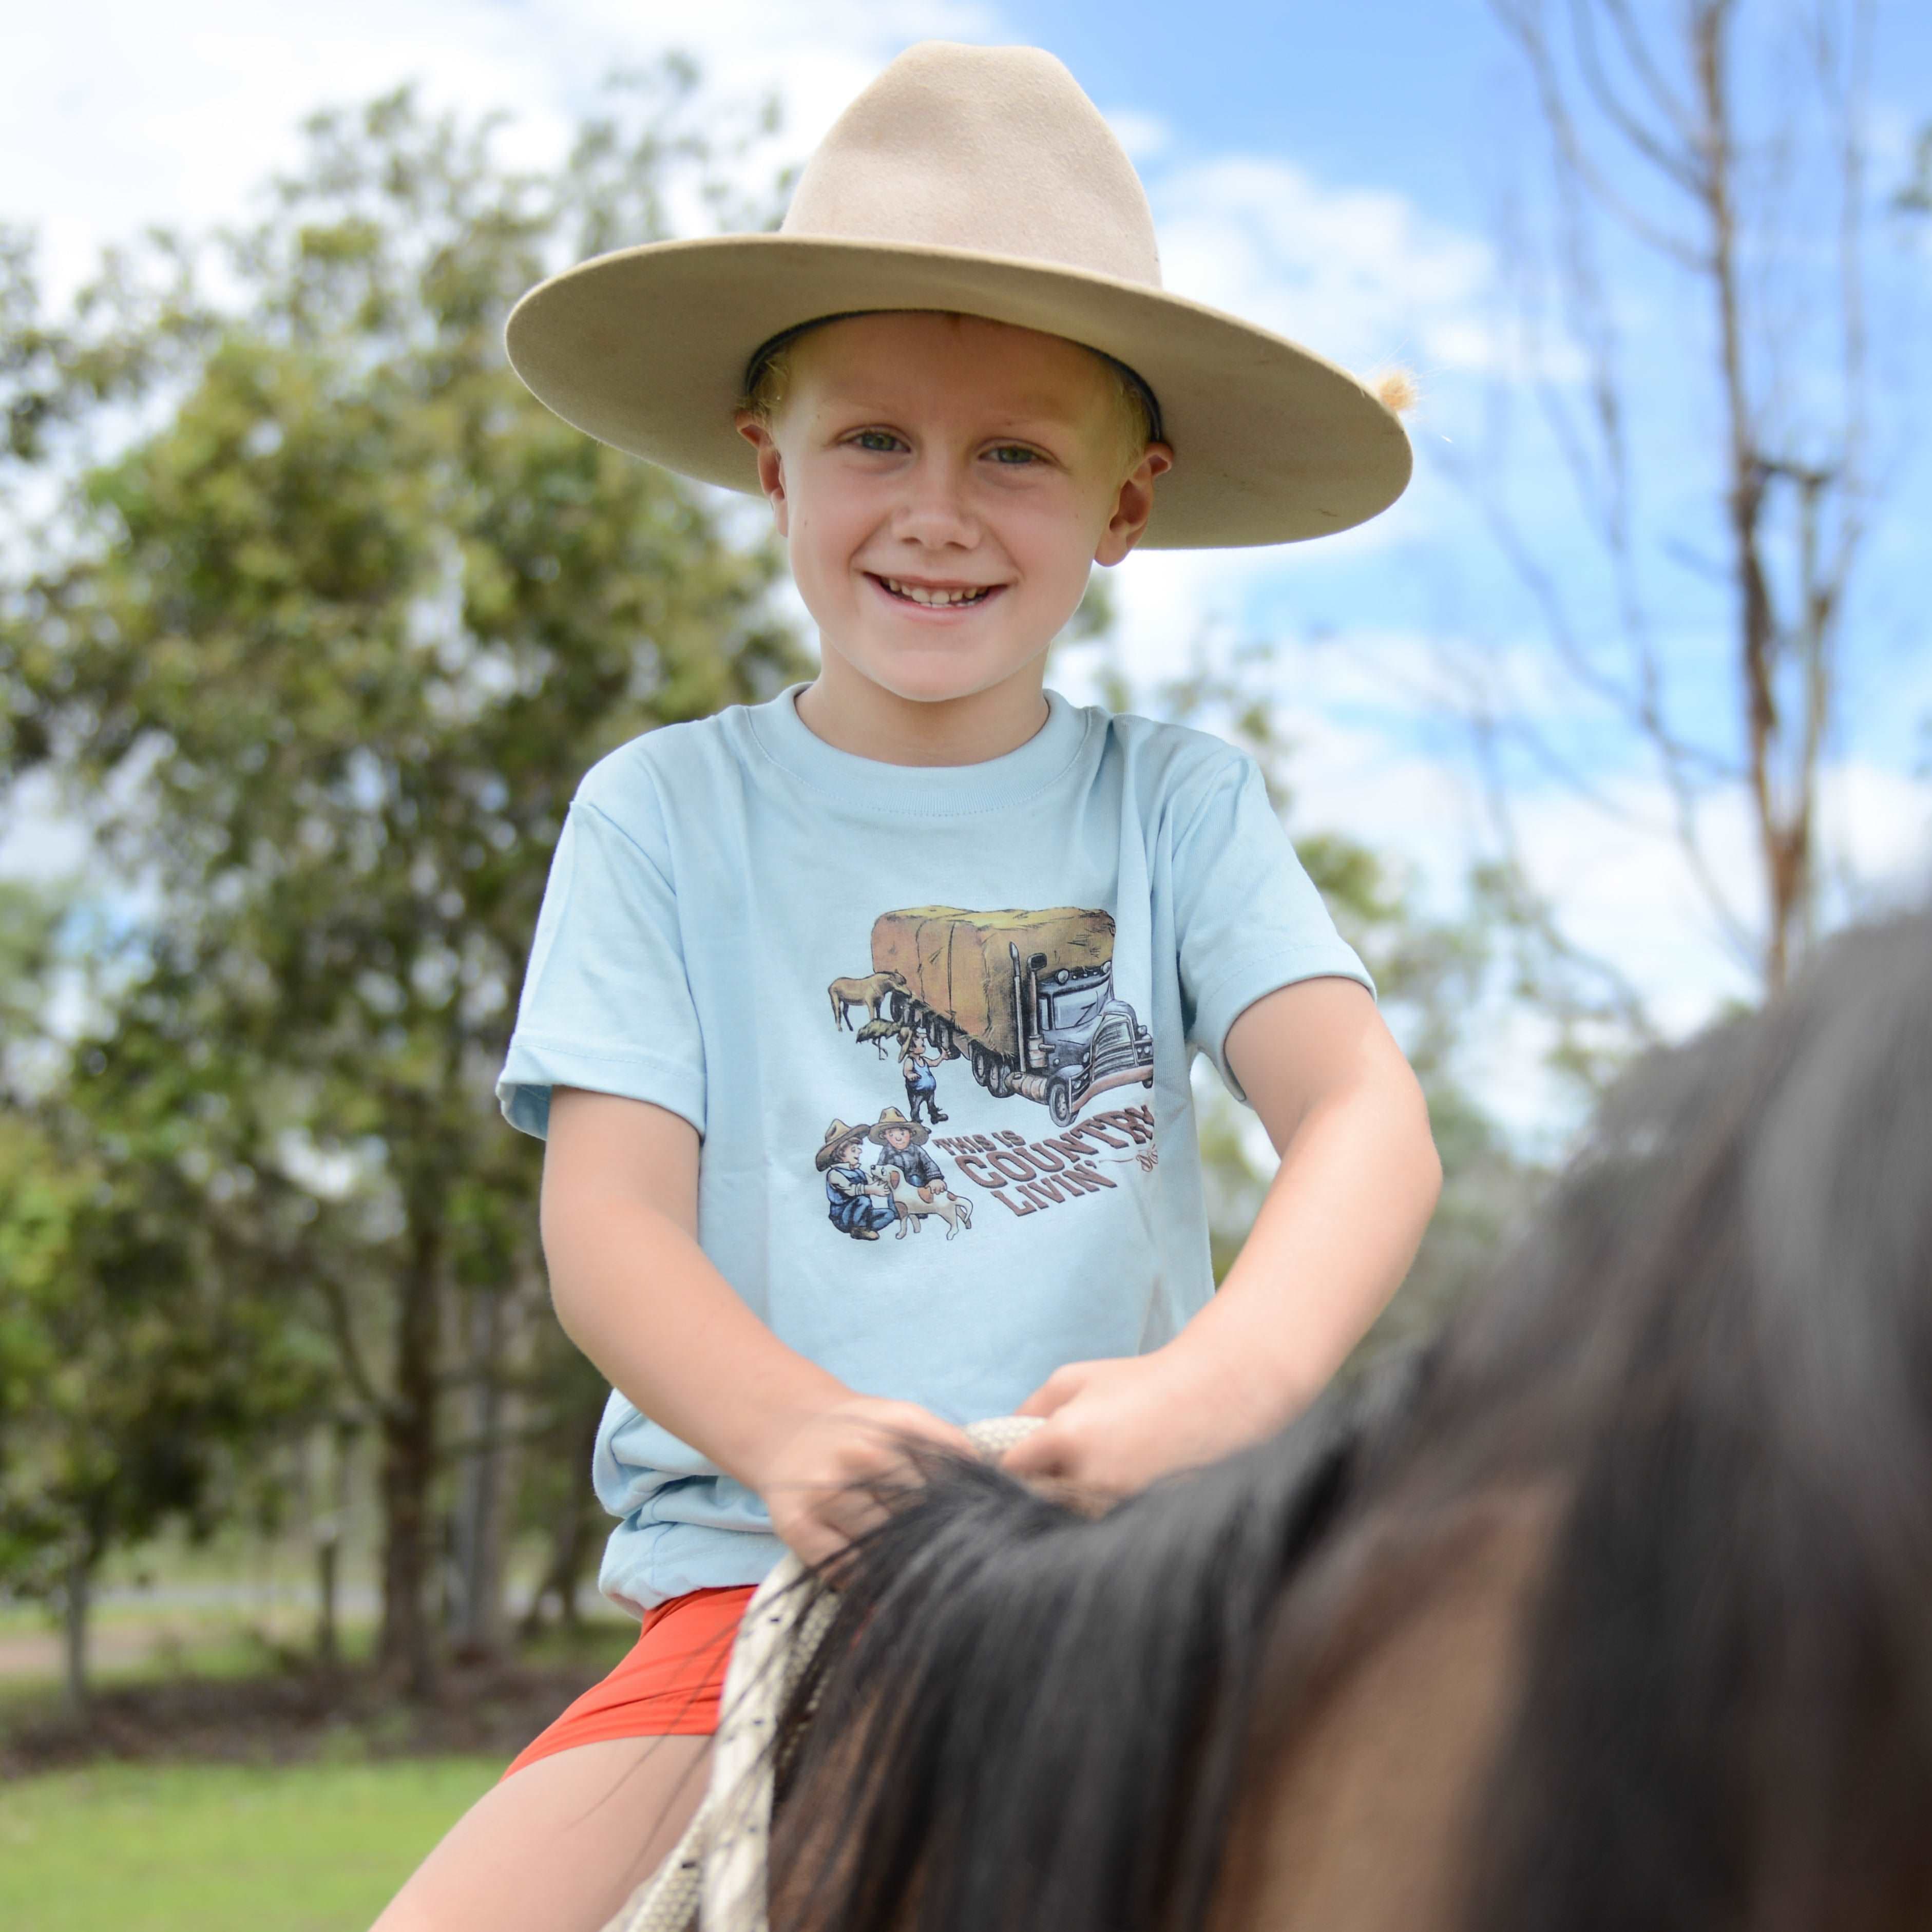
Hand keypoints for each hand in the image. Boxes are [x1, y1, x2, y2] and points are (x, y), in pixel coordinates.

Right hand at [749, 1395, 972, 1567]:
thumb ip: (953, 1450)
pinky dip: (862, 1577)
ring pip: (887, 1549)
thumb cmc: (863, 1432)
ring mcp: (827, 1492)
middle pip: (923, 1519)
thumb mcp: (909, 1421)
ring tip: (901, 1557)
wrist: (788, 1428)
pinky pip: (847, 1571)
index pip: (956, 1482)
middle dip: (935, 1538)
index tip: (980, 1530)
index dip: (970, 1510)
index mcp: (901, 1424)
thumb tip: (1006, 1493)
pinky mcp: (797, 1526)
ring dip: (899, 1562)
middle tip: (940, 1552)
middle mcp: (862, 1454)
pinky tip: (867, 1562)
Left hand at [1003, 1346, 1286, 1496]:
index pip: (1010, 1471)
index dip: (1010, 1468)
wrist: (1213, 1396)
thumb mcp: (1074, 1378)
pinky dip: (1101, 1515)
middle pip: (1037, 1501)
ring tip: (1096, 1476)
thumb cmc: (1137, 1381)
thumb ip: (1031, 1408)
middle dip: (1040, 1488)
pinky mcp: (1142, 1520)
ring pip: (1069, 1519)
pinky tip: (1120, 1489)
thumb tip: (1002, 1443)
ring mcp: (1117, 1504)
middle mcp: (1087, 1477)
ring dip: (1071, 1505)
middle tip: (1060, 1470)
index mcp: (1065, 1436)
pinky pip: (1102, 1526)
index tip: (1017, 1464)